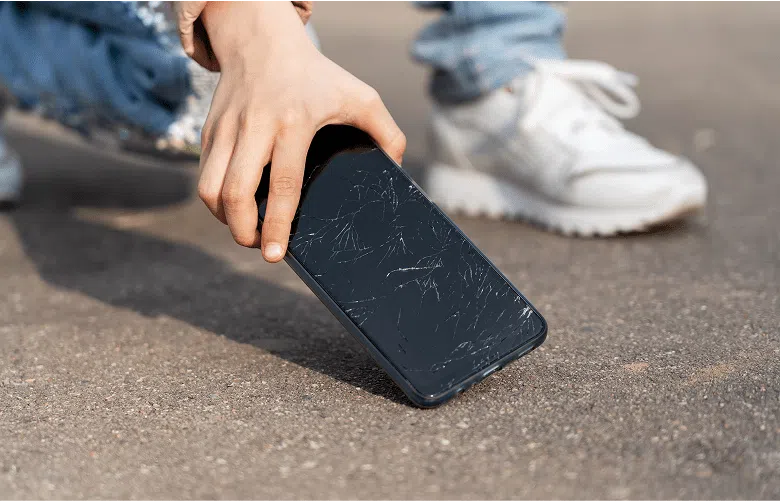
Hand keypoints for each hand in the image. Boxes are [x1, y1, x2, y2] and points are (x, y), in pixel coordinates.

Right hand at [197, 0, 405, 261]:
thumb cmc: (315, 74)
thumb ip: (386, 132)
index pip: (282, 184)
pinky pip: (204, 175)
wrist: (262, 40)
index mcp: (293, 123)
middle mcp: (255, 127)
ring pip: (210, 188)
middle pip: (235, 192)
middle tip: (259, 246)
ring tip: (244, 229)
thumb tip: (396, 168)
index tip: (275, 254)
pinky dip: (215, 198)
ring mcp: (227, 129)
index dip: (276, 225)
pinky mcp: (209, 130)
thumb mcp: (359, 95)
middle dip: (243, 231)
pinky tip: (234, 206)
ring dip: (223, 219)